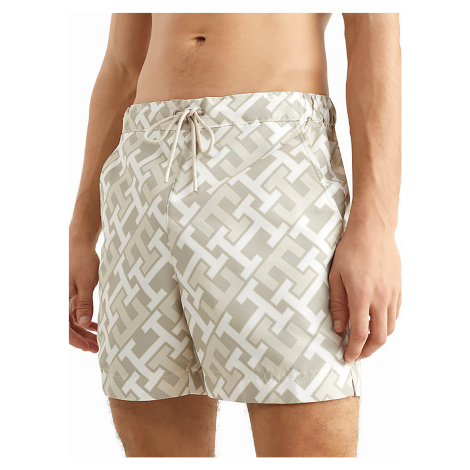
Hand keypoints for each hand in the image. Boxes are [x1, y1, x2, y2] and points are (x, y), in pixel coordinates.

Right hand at [69, 239, 99, 352]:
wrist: (80, 243)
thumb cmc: (82, 260)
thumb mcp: (86, 282)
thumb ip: (84, 303)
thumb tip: (84, 324)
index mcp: (60, 299)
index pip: (64, 327)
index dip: (76, 340)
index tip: (88, 348)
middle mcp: (60, 301)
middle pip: (69, 327)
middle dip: (83, 339)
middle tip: (98, 348)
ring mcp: (65, 298)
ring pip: (73, 321)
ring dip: (85, 331)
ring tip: (99, 341)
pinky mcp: (71, 294)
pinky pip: (76, 312)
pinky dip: (86, 320)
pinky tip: (97, 326)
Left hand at [329, 221, 400, 362]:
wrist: (373, 231)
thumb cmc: (351, 250)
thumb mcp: (336, 276)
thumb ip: (337, 303)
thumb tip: (339, 326)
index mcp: (361, 296)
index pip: (360, 334)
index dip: (354, 349)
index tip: (348, 356)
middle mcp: (380, 298)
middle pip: (379, 337)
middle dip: (367, 351)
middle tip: (356, 354)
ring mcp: (392, 294)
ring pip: (390, 327)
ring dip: (378, 340)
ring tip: (365, 341)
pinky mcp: (398, 288)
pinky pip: (395, 314)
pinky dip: (386, 324)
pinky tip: (376, 323)